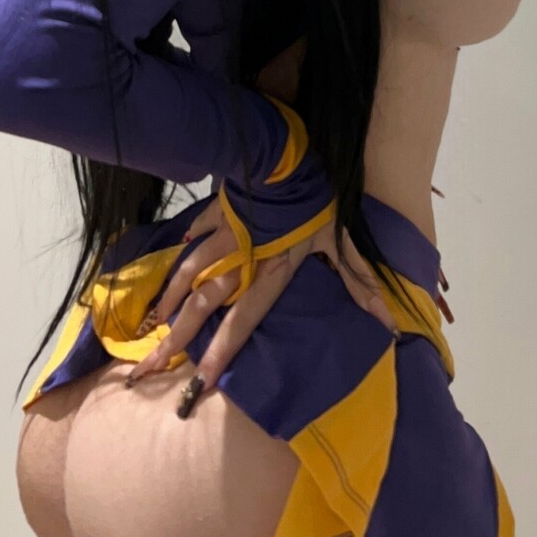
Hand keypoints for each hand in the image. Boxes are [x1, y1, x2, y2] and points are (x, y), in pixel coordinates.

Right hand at [124, 192, 397, 409]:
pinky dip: (179, 259)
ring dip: (168, 305)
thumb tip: (388, 324)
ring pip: (188, 278)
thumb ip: (358, 283)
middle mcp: (239, 262)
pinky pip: (192, 241)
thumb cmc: (315, 201)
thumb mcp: (340, 241)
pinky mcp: (215, 216)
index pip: (243, 322)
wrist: (283, 155)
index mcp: (269, 272)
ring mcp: (222, 239)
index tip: (200, 381)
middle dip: (176, 339)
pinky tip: (171, 269)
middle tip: (148, 366)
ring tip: (149, 329)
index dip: (222, 353)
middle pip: (202, 308)